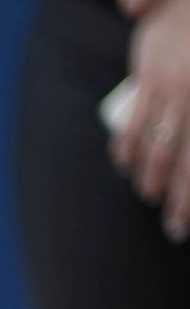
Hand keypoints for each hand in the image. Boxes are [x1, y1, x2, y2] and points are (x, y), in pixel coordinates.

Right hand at [113, 0, 189, 237]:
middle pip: (185, 164)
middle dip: (179, 203)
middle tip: (175, 228)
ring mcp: (173, 92)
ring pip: (156, 150)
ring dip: (150, 180)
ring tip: (149, 195)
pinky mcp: (149, 80)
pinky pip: (133, 124)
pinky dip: (126, 149)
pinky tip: (124, 165)